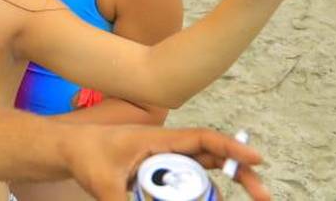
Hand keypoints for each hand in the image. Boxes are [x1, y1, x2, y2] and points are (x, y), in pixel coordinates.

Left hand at [63, 124, 266, 200]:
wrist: (69, 149)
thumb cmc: (86, 156)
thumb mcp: (103, 185)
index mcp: (159, 139)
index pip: (203, 139)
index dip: (232, 148)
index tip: (257, 159)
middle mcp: (168, 147)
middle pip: (213, 157)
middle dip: (241, 173)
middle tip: (265, 196)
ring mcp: (165, 159)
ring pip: (204, 172)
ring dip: (224, 187)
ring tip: (250, 200)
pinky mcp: (159, 171)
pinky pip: (188, 182)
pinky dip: (201, 193)